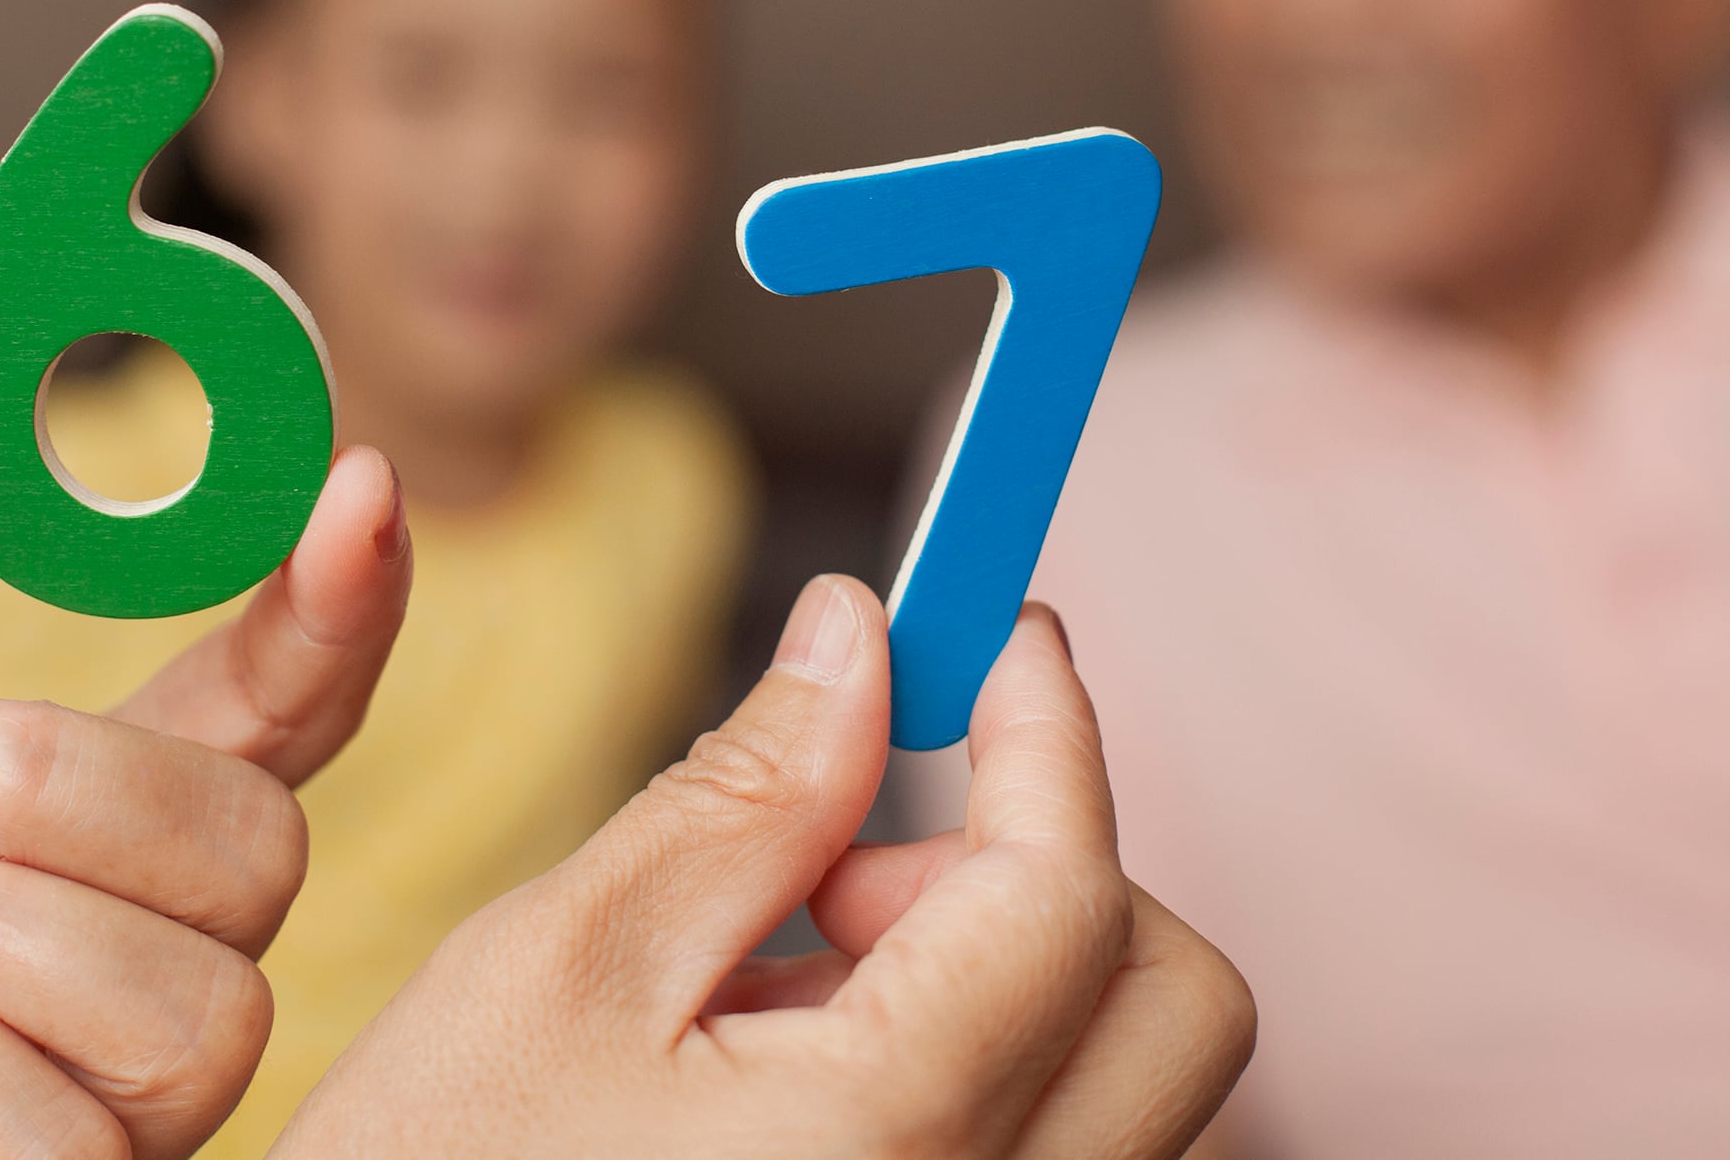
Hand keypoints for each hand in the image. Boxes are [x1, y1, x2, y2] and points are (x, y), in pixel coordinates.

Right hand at [275, 581, 1253, 1158]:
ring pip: (1118, 1074)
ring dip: (993, 959)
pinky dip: (964, 1053)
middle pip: (1167, 998)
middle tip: (841, 842)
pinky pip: (1048, 1148)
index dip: (1043, 721)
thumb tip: (856, 635)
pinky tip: (791, 1056)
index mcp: (890, 1140)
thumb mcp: (563, 964)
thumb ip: (745, 793)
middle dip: (1033, 860)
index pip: (1068, 888)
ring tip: (774, 964)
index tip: (989, 622)